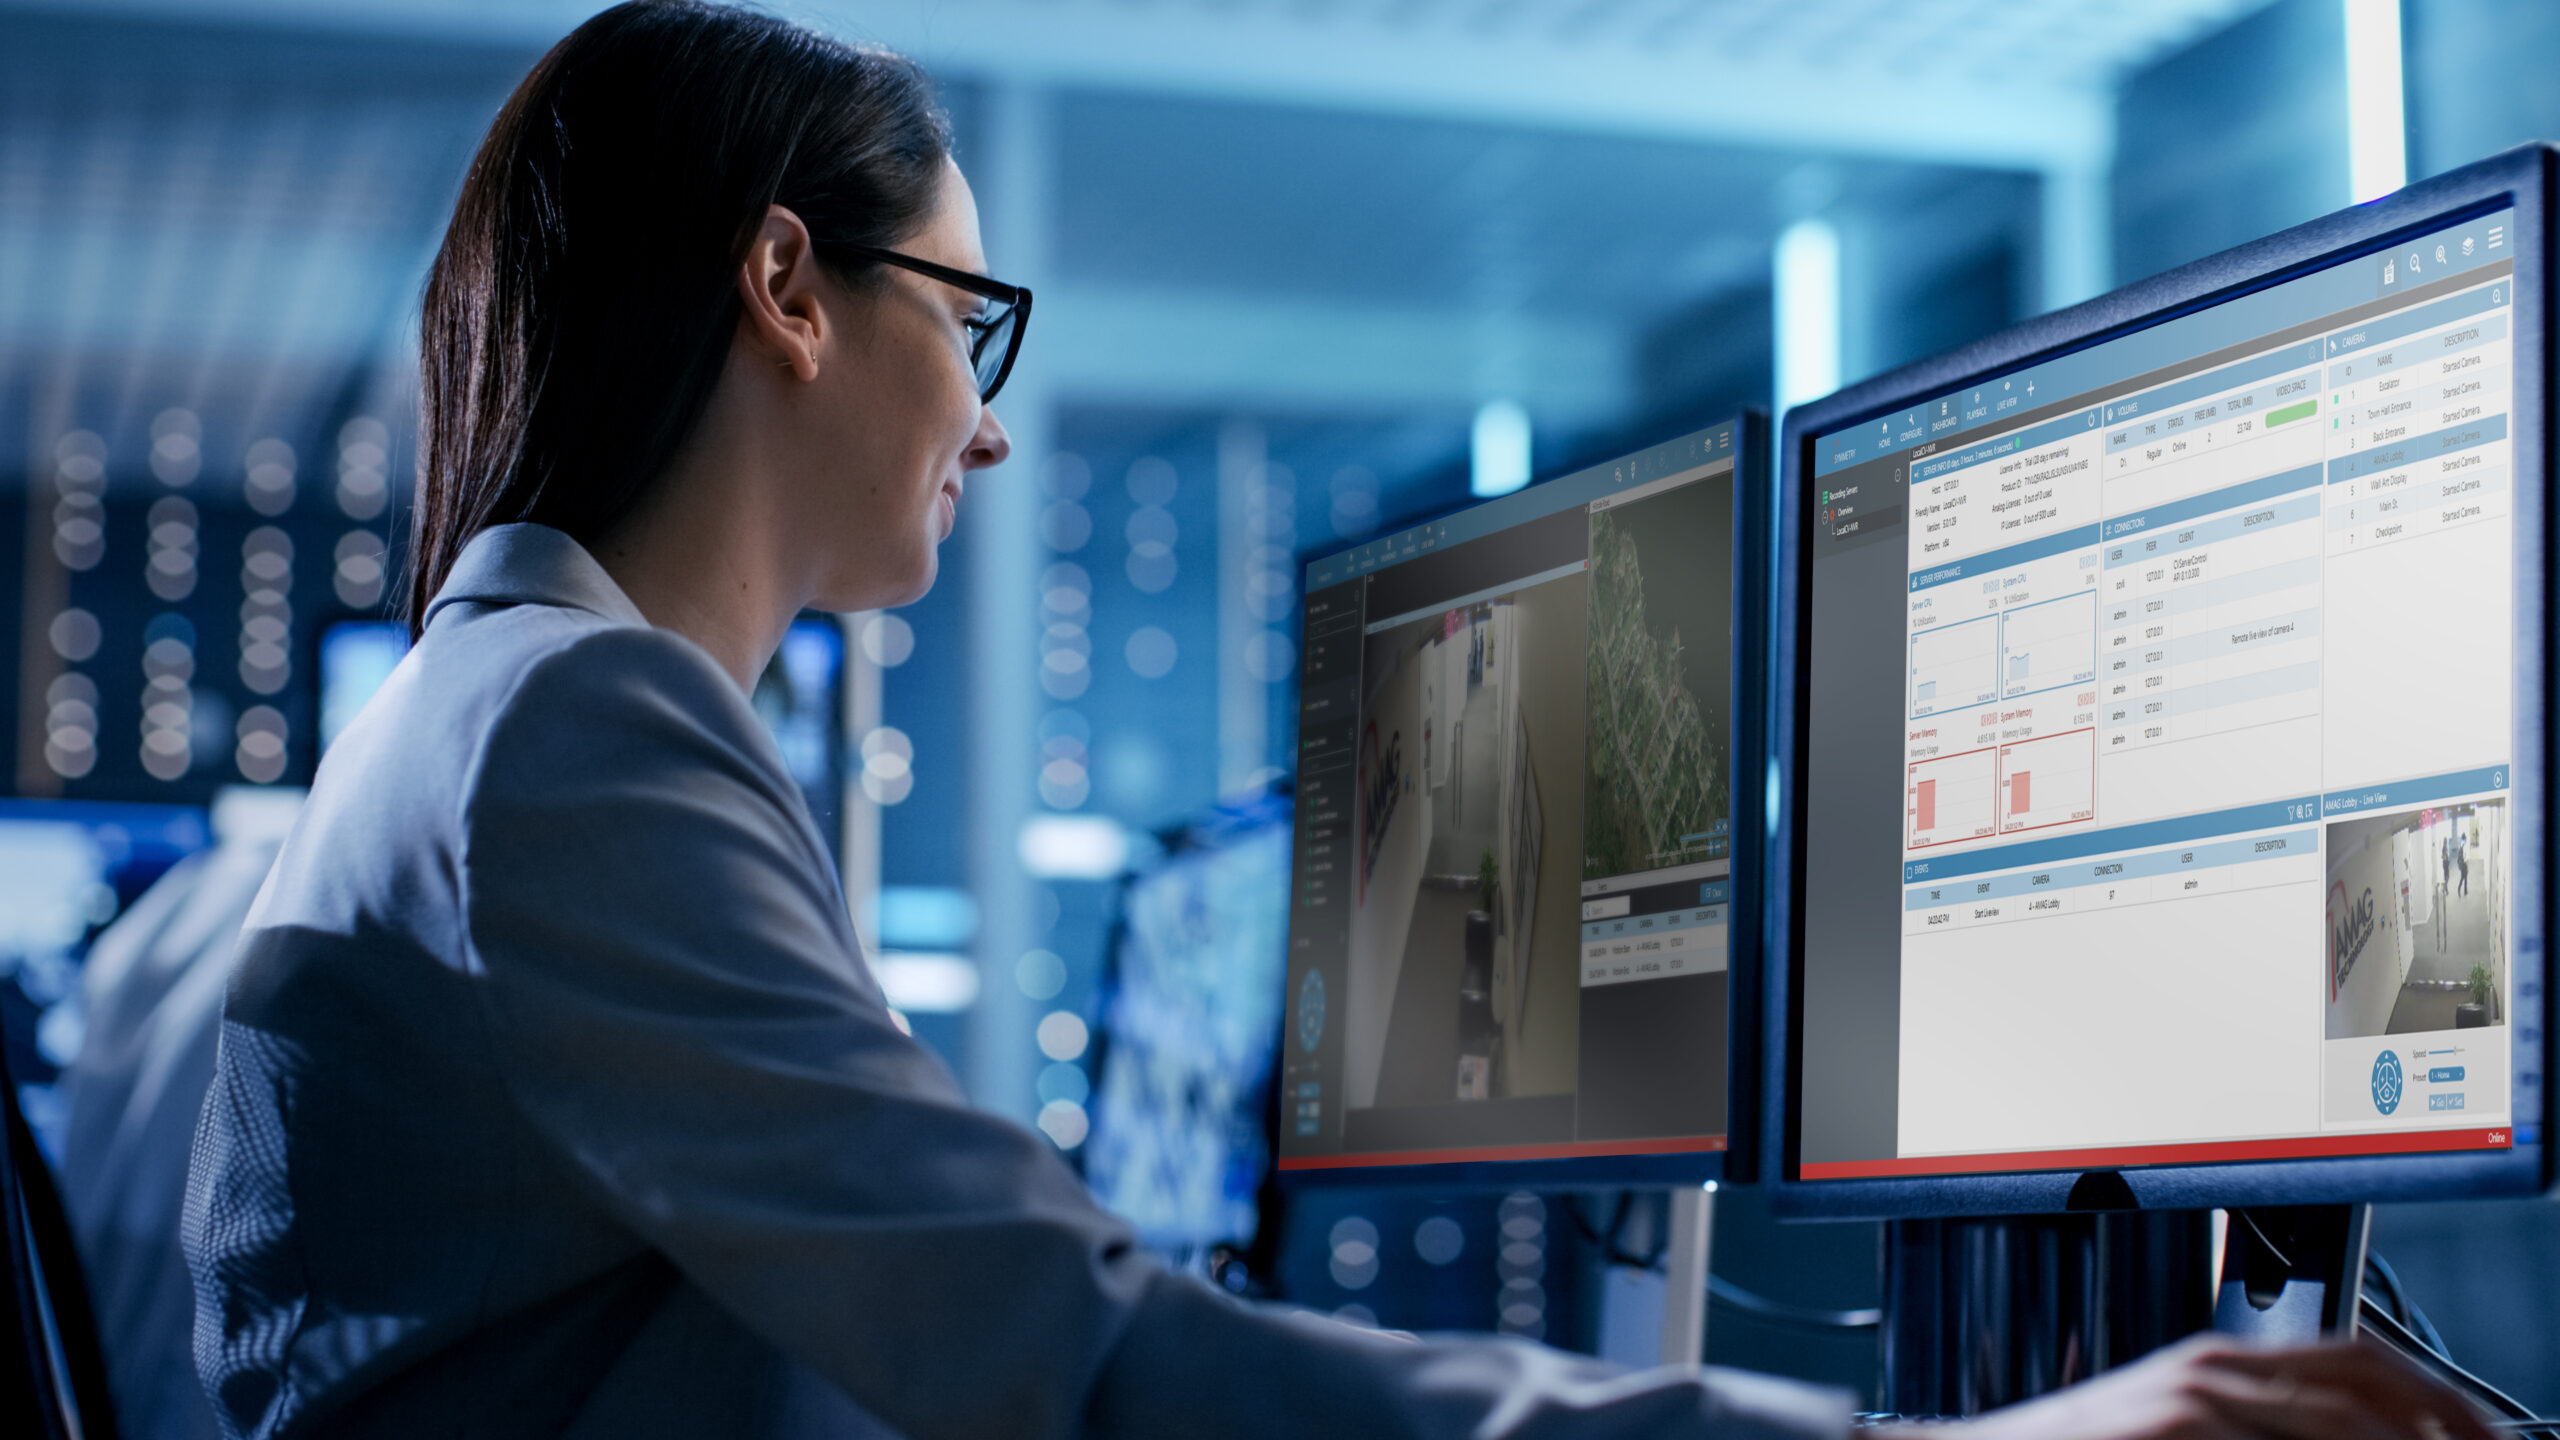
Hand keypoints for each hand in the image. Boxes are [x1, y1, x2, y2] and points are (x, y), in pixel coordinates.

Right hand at [1898, 1333, 2497, 1439]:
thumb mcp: (2179, 1431)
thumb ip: (2253, 1427)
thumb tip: (2349, 1437)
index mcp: (2222, 1359)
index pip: (2357, 1355)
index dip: (2432, 1394)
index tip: (2478, 1437)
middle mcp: (2214, 1366)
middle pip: (2362, 1378)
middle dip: (2436, 1421)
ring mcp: (2194, 1396)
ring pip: (2335, 1416)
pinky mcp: (2173, 1426)